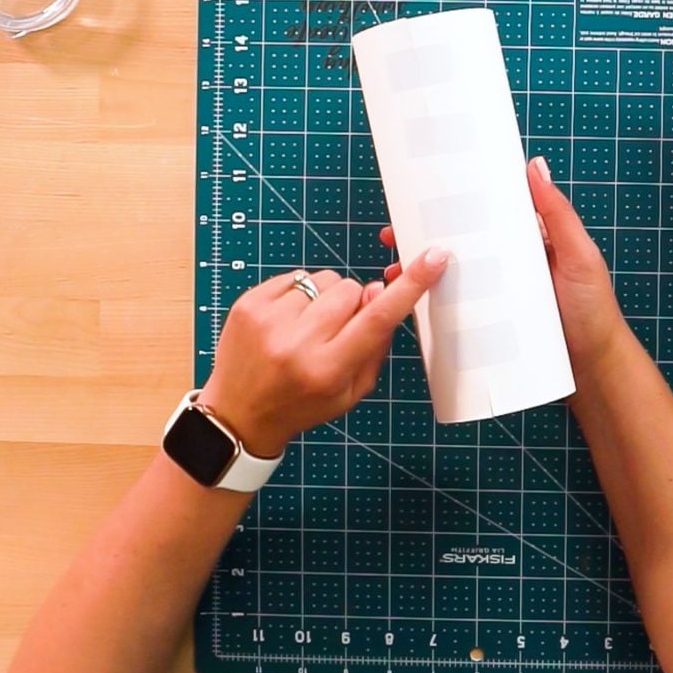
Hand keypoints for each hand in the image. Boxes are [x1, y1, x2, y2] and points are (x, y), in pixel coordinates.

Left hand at [198, 249, 448, 456]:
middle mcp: (297, 342)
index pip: (378, 318)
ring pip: (324, 279)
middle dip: (354, 303)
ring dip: (325, 298)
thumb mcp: (351, 392)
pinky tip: (288, 320)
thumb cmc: (302, 404)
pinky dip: (299, 294)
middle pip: (351, 290)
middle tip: (338, 328)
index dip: (410, 286)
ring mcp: (268, 320)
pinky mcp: (248, 303)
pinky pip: (294, 277)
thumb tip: (380, 293)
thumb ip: (374, 345)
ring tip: (307, 327)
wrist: (239, 413)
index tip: (433, 259)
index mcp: (328, 369)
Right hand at [379, 156, 625, 372]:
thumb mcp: (579, 257)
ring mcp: (498, 296)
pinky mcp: (491, 325)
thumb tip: (536, 166)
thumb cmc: (594, 311)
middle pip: (463, 245)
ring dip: (424, 271)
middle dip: (427, 237)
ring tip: (397, 270)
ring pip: (454, 277)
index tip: (423, 194)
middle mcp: (510, 266)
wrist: (594, 372)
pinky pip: (457, 311)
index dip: (456, 203)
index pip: (487, 214)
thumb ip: (559, 214)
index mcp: (530, 241)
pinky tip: (413, 304)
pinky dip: (433, 305)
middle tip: (394, 235)